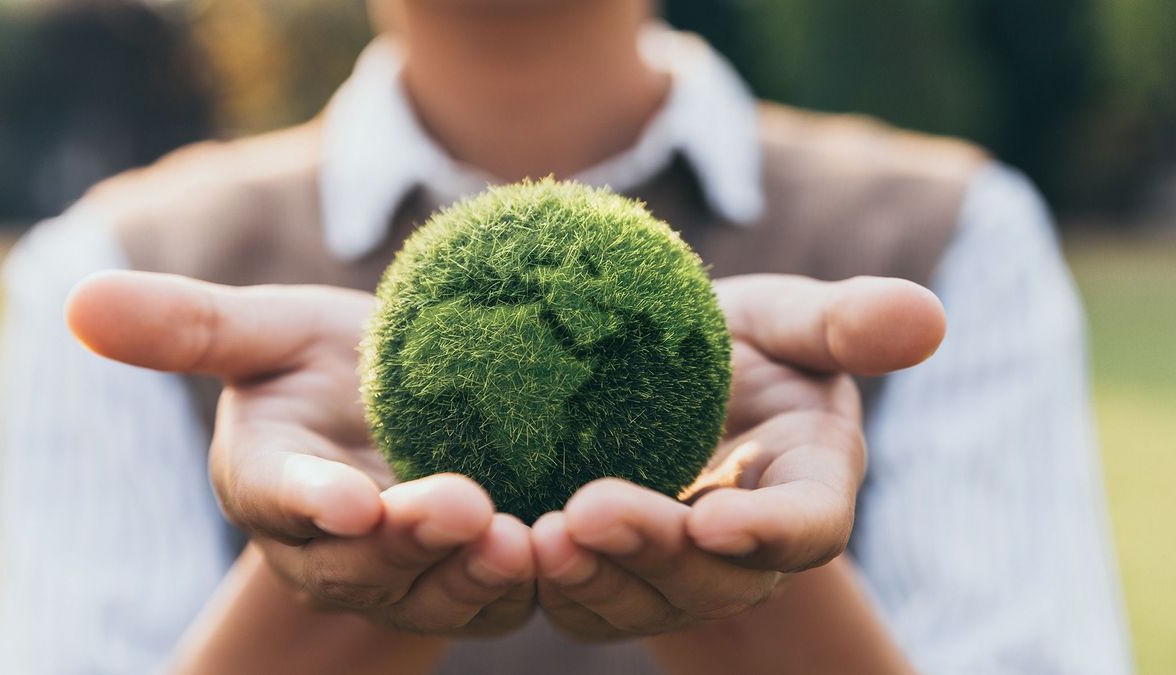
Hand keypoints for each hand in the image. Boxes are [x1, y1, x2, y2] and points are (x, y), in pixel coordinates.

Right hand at [66, 271, 535, 635]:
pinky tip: (561, 553)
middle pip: (361, 558)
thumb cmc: (327, 365)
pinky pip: (489, 601)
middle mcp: (326, 544)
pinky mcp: (462, 586)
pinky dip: (523, 585)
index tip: (345, 498)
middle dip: (407, 538)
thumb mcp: (271, 334)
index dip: (308, 499)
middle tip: (462, 503)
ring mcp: (396, 575)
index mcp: (269, 479)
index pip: (278, 495)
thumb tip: (77, 299)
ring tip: (518, 539)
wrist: (411, 407)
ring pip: (429, 590)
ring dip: (471, 573)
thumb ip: (194, 327)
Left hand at [531, 274, 944, 639]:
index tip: (720, 520)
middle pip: (715, 575)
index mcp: (806, 485)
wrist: (651, 378)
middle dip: (658, 551)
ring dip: (594, 578)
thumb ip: (842, 324)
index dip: (772, 532)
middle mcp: (746, 547)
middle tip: (592, 511)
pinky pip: (584, 599)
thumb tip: (929, 316)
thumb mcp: (781, 320)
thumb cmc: (729, 342)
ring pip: (642, 599)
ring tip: (540, 538)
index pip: (808, 525)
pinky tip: (503, 548)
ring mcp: (678, 573)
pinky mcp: (612, 580)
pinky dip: (548, 582)